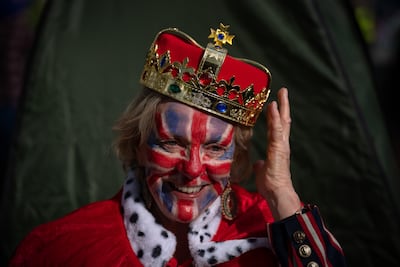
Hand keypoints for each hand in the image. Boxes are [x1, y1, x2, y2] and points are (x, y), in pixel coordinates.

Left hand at [254, 87, 301, 219]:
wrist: (276, 193)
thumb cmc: (270, 184)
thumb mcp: (261, 171)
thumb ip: (260, 164)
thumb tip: (257, 163)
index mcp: (277, 148)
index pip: (277, 128)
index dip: (276, 116)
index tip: (275, 104)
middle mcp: (281, 144)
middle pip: (284, 121)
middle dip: (283, 106)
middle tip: (283, 91)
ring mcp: (281, 145)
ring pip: (282, 122)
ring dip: (281, 107)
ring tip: (281, 93)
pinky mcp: (278, 148)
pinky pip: (276, 130)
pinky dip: (274, 118)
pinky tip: (273, 107)